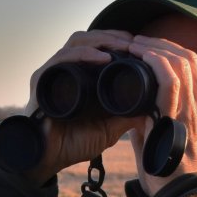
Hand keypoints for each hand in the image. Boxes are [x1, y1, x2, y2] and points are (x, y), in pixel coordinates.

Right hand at [21, 29, 143, 182]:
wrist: (47, 160)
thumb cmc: (73, 144)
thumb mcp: (109, 128)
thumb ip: (127, 116)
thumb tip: (154, 106)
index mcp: (81, 77)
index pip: (99, 47)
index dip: (119, 42)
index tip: (140, 45)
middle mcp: (66, 70)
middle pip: (90, 39)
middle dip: (114, 37)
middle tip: (134, 42)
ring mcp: (53, 72)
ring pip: (79, 41)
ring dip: (102, 40)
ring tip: (122, 47)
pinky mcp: (41, 79)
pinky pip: (64, 58)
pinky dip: (84, 54)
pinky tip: (102, 58)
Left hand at [126, 34, 196, 196]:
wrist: (180, 196)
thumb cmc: (171, 177)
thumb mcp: (168, 144)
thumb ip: (153, 125)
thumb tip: (133, 113)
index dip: (178, 54)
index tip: (155, 51)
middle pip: (192, 59)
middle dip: (164, 46)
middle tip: (140, 42)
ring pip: (182, 61)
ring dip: (155, 48)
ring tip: (135, 44)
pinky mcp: (180, 114)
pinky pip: (170, 76)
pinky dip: (154, 61)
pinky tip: (139, 55)